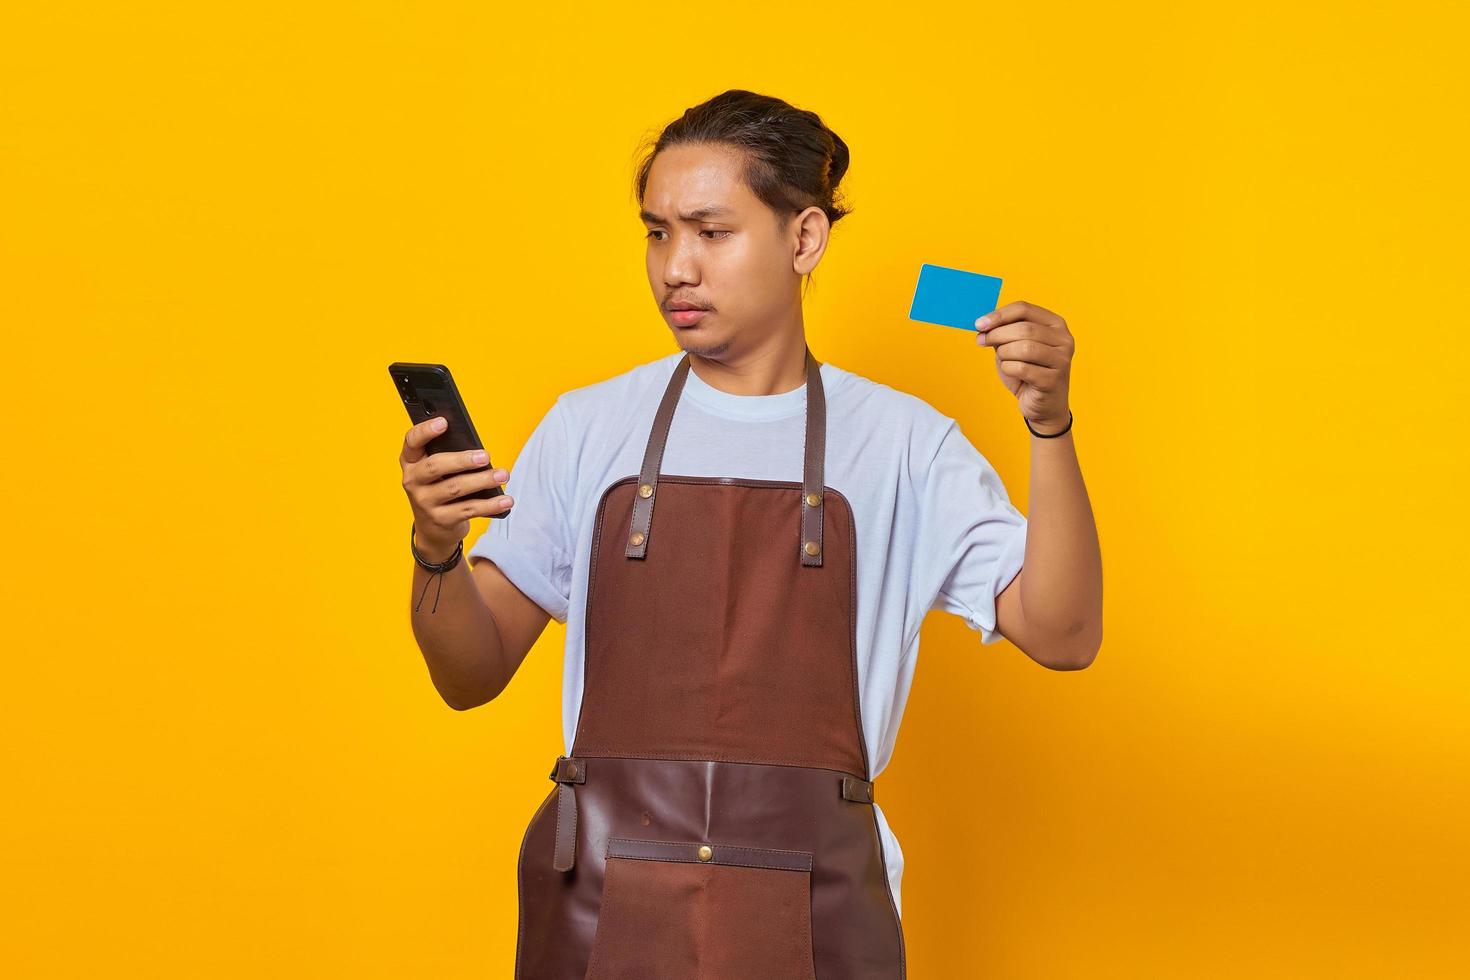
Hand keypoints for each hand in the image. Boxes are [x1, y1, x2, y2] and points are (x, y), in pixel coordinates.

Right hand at [400, 415, 514, 558]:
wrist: (433, 529)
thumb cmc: (440, 488)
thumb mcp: (437, 471)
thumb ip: (449, 455)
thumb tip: (478, 449)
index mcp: (410, 461)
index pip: (412, 441)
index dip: (425, 431)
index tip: (444, 422)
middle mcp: (412, 481)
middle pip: (435, 466)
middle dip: (462, 460)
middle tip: (486, 456)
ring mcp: (425, 502)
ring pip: (456, 488)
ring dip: (482, 480)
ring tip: (503, 475)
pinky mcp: (441, 520)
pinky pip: (469, 509)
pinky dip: (491, 504)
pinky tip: (506, 500)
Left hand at [975, 300, 1073, 432]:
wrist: (1043, 406)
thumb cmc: (1028, 374)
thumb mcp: (1013, 348)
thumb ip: (1002, 334)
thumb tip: (983, 325)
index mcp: (1055, 324)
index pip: (1024, 309)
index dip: (999, 315)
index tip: (979, 324)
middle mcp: (1063, 339)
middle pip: (1024, 328)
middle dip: (997, 334)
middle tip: (982, 341)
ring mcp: (1062, 359)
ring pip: (1024, 347)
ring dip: (1004, 353)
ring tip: (1003, 360)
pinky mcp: (1054, 379)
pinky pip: (1022, 368)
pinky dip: (1008, 369)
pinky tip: (1011, 373)